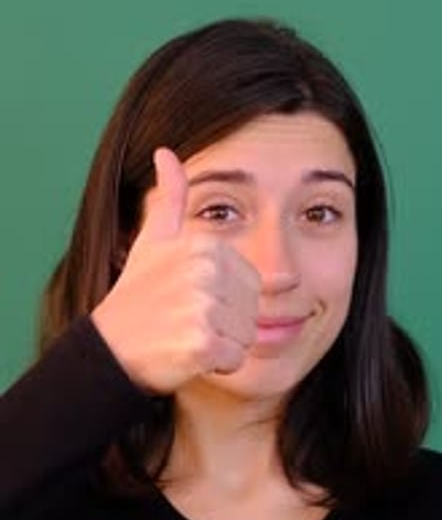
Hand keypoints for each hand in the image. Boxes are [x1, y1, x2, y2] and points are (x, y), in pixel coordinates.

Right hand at [91, 148, 260, 394]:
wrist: (109, 348)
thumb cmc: (136, 296)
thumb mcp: (152, 241)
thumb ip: (169, 199)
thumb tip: (166, 153)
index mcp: (205, 245)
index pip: (253, 284)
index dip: (228, 300)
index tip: (191, 301)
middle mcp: (205, 272)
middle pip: (253, 310)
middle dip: (228, 324)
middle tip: (188, 321)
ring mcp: (203, 307)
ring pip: (247, 336)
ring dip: (223, 345)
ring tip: (186, 336)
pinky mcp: (201, 343)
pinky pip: (235, 359)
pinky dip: (216, 365)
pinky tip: (187, 354)